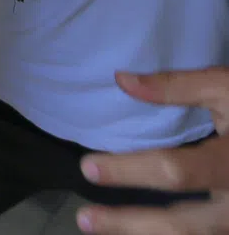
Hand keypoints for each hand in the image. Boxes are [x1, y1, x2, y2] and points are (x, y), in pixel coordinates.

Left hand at [77, 68, 228, 233]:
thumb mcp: (226, 89)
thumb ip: (176, 86)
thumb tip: (121, 80)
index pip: (175, 173)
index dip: (130, 172)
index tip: (88, 168)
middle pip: (182, 225)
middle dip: (130, 225)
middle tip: (84, 219)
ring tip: (100, 229)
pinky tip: (136, 233)